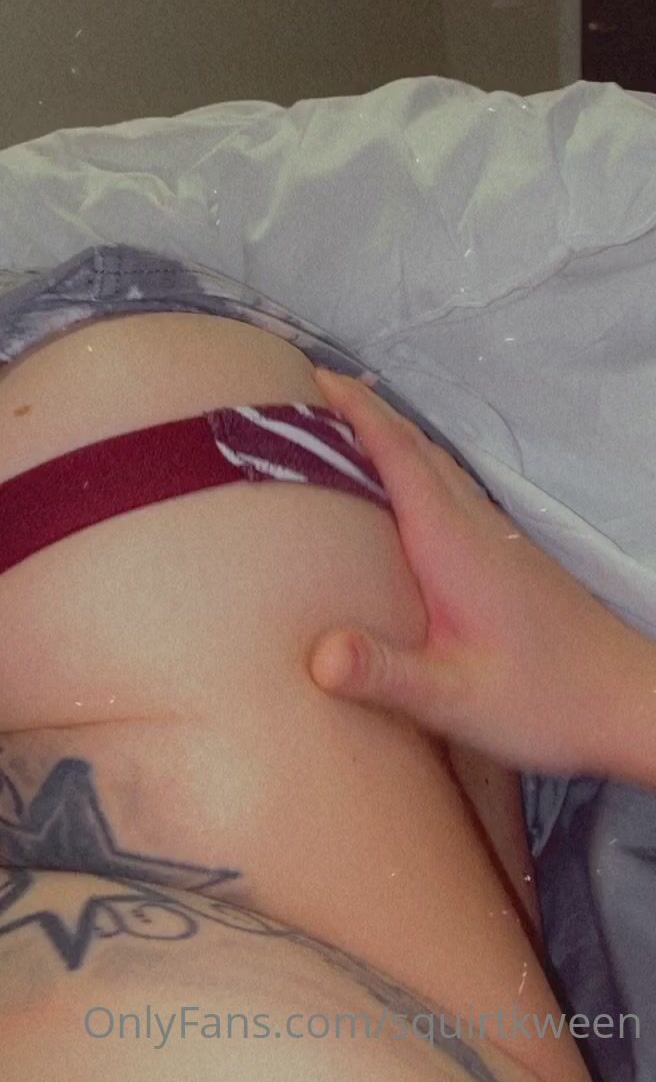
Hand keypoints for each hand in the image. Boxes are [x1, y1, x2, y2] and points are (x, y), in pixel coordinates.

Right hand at [308, 369, 647, 776]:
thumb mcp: (456, 698)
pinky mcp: (505, 557)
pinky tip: (402, 493)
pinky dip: (414, 468)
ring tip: (345, 428)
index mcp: (454, 544)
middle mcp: (476, 526)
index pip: (400, 456)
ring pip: (436, 465)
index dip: (357, 413)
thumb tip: (319, 655)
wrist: (626, 702)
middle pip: (417, 448)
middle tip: (314, 392)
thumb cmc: (545, 700)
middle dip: (365, 412)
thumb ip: (388, 674)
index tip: (316, 379)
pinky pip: (450, 489)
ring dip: (391, 436)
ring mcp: (495, 538)